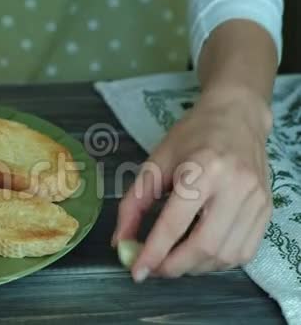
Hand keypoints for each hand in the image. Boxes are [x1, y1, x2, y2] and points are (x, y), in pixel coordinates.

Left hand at [113, 86, 272, 281]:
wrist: (237, 116)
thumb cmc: (192, 136)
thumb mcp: (155, 163)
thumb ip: (134, 203)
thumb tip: (120, 243)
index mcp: (203, 169)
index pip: (174, 223)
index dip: (153, 253)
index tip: (137, 272)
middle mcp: (235, 186)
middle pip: (203, 246)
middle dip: (174, 267)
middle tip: (154, 269)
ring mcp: (256, 199)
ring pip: (225, 255)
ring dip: (195, 268)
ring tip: (175, 260)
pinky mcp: (268, 209)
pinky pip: (243, 252)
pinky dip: (217, 262)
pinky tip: (199, 253)